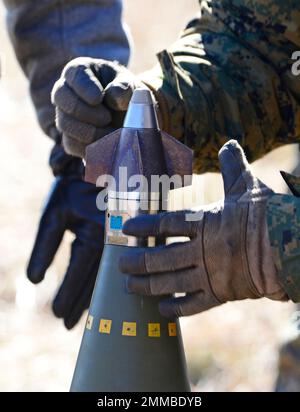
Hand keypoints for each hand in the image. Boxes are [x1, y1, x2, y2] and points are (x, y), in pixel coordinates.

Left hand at [27, 145, 103, 328]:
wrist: (100, 165)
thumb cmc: (74, 188)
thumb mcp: (54, 214)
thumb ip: (44, 246)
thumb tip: (33, 280)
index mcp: (95, 236)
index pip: (79, 274)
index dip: (67, 296)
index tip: (57, 315)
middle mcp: (112, 242)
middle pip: (94, 282)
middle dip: (79, 304)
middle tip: (67, 325)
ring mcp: (121, 241)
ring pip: (105, 277)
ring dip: (91, 297)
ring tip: (80, 317)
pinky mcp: (123, 239)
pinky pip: (112, 265)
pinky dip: (103, 282)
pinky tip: (100, 293)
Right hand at [52, 57, 143, 157]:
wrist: (128, 117)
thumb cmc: (125, 95)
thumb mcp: (129, 86)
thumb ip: (124, 88)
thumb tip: (113, 97)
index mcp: (80, 71)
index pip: (74, 75)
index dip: (84, 88)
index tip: (98, 98)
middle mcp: (66, 91)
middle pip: (61, 98)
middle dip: (84, 111)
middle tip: (107, 118)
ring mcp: (64, 116)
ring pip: (64, 123)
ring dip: (89, 132)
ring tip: (110, 133)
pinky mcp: (69, 138)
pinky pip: (71, 144)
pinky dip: (88, 146)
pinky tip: (105, 144)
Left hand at [119, 140, 287, 317]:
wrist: (289, 247)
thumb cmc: (267, 215)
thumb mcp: (248, 186)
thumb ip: (233, 167)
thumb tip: (229, 144)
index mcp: (206, 222)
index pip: (166, 223)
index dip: (144, 226)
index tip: (126, 228)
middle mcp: (202, 250)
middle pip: (161, 257)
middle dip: (138, 261)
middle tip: (122, 263)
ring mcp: (210, 274)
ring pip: (171, 282)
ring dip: (147, 285)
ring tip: (129, 285)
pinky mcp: (220, 294)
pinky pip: (193, 305)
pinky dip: (176, 309)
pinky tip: (161, 309)